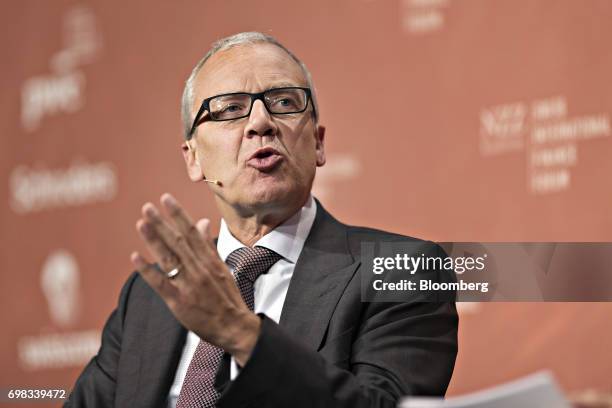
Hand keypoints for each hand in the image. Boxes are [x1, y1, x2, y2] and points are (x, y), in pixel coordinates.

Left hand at [130, 193, 259, 364]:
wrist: (235, 327)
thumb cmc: (228, 298)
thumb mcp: (222, 268)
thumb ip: (209, 246)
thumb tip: (202, 223)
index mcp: (210, 261)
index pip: (192, 232)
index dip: (178, 214)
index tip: (166, 199)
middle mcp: (199, 270)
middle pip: (178, 242)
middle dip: (162, 223)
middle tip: (148, 207)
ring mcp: (189, 286)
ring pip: (169, 259)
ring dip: (154, 240)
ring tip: (142, 223)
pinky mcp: (179, 303)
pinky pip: (160, 284)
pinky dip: (147, 270)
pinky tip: (135, 257)